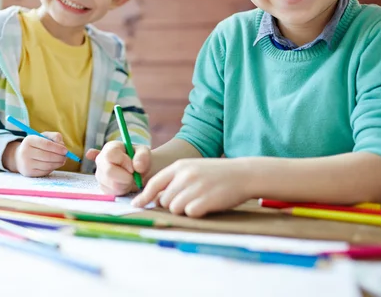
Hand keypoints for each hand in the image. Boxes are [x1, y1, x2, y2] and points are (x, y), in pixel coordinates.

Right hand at [3, 132, 66, 176]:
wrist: (19, 157)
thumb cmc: (36, 145)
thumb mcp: (43, 137)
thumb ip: (55, 137)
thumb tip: (62, 146)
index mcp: (29, 140)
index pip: (46, 144)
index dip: (58, 148)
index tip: (66, 150)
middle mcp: (25, 152)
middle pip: (48, 156)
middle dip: (60, 157)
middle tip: (65, 157)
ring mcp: (26, 163)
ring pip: (47, 165)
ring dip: (58, 163)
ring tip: (62, 161)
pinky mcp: (28, 172)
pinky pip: (45, 171)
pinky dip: (52, 168)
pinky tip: (53, 165)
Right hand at [86, 141, 150, 195]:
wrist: (140, 172)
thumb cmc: (140, 159)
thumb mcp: (145, 153)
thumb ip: (143, 156)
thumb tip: (137, 166)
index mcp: (110, 148)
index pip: (110, 155)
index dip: (123, 161)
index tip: (133, 167)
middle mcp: (101, 160)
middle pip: (108, 171)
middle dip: (125, 176)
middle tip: (133, 175)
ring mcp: (100, 174)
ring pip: (112, 184)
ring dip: (126, 184)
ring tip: (130, 178)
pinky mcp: (102, 187)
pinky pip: (112, 192)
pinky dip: (123, 190)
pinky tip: (125, 183)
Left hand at [131, 158, 252, 217]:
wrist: (244, 174)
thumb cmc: (218, 174)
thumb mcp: (194, 169)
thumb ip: (175, 180)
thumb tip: (155, 198)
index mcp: (180, 166)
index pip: (154, 183)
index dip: (144, 196)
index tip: (136, 205)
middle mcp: (184, 175)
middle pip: (163, 199)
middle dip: (172, 204)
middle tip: (189, 200)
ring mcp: (194, 188)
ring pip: (174, 208)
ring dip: (184, 209)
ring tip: (199, 201)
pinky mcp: (204, 200)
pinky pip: (189, 213)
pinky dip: (196, 213)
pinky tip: (207, 205)